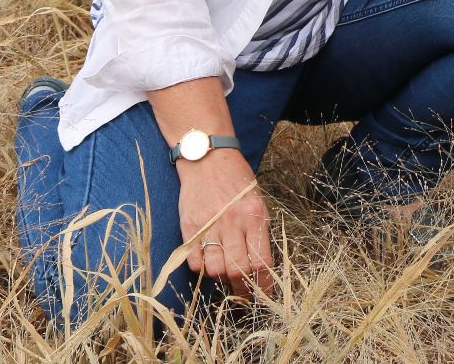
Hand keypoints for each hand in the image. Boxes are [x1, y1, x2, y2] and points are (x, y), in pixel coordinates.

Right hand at [175, 150, 273, 298]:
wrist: (207, 159)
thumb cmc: (237, 180)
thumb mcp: (257, 201)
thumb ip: (258, 232)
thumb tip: (260, 266)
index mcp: (255, 216)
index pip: (262, 261)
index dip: (263, 284)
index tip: (264, 294)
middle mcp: (233, 222)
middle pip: (238, 270)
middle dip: (243, 289)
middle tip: (244, 295)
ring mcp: (209, 225)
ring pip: (216, 269)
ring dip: (222, 280)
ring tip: (226, 278)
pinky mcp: (189, 227)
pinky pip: (195, 261)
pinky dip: (202, 269)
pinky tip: (208, 263)